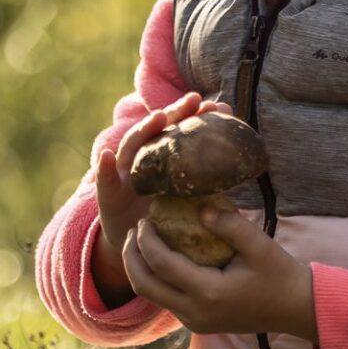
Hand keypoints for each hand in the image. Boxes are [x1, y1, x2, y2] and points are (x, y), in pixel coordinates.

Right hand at [93, 92, 228, 298]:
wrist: (138, 248)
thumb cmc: (167, 220)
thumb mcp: (188, 200)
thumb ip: (206, 180)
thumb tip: (242, 161)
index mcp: (163, 159)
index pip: (180, 132)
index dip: (196, 117)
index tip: (216, 105)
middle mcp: (143, 160)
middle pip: (157, 131)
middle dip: (174, 113)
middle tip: (193, 99)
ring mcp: (124, 174)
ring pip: (132, 146)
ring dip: (144, 130)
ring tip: (157, 118)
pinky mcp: (107, 195)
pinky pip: (105, 180)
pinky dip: (105, 168)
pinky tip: (107, 156)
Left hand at [121, 208, 317, 339]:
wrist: (296, 309)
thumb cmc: (281, 275)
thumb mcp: (260, 246)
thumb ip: (230, 225)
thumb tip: (200, 207)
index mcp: (208, 293)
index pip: (162, 265)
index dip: (146, 241)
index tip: (143, 219)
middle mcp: (195, 313)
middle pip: (144, 286)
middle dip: (132, 257)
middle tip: (133, 231)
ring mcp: (195, 322)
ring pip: (151, 296)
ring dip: (140, 269)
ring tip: (140, 242)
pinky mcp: (198, 323)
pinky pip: (165, 300)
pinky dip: (156, 278)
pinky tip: (161, 257)